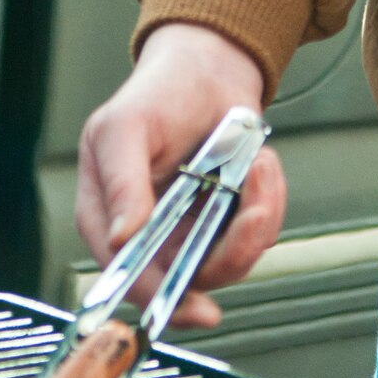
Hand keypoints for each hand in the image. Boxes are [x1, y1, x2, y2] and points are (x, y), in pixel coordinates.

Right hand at [75, 23, 287, 329]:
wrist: (208, 68)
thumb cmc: (157, 94)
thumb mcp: (125, 128)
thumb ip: (121, 184)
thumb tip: (120, 239)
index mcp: (107, 219)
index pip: (129, 276)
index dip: (160, 298)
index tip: (198, 309)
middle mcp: (149, 234)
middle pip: (190, 277)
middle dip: (232, 249)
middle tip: (255, 210)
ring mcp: (190, 228)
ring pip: (231, 258)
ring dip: (258, 214)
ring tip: (259, 164)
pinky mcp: (227, 217)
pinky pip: (258, 232)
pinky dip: (269, 197)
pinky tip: (261, 161)